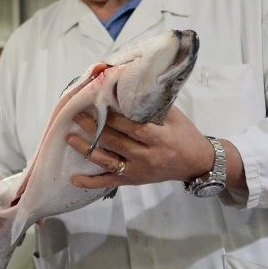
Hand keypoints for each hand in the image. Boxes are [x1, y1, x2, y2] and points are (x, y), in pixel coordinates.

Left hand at [65, 106, 215, 189]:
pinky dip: (92, 182)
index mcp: (159, 139)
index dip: (113, 118)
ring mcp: (139, 171)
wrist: (197, 163)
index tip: (96, 105)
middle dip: (94, 129)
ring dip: (87, 150)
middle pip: (116, 142)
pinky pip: (110, 182)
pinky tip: (75, 179)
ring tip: (70, 138)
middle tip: (76, 116)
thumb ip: (153, 105)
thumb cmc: (185, 135)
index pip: (132, 128)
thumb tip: (129, 86)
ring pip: (108, 161)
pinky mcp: (134, 181)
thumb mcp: (175, 117)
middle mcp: (147, 157)